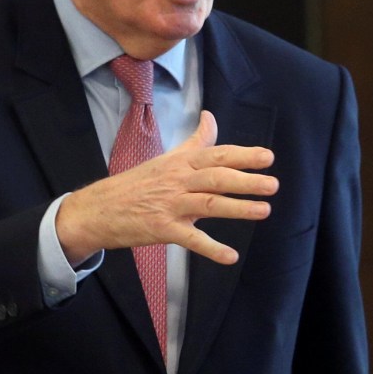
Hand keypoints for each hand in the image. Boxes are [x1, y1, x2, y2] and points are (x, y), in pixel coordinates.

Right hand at [56, 110, 276, 264]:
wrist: (99, 209)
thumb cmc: (137, 183)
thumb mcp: (167, 158)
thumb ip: (195, 141)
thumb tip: (210, 116)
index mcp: (180, 162)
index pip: (216, 154)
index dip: (243, 155)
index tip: (267, 157)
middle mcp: (177, 180)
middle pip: (216, 177)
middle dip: (246, 180)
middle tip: (272, 184)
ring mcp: (170, 205)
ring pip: (208, 204)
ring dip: (237, 208)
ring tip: (263, 210)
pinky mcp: (162, 230)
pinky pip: (191, 240)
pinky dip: (211, 249)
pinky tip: (230, 257)